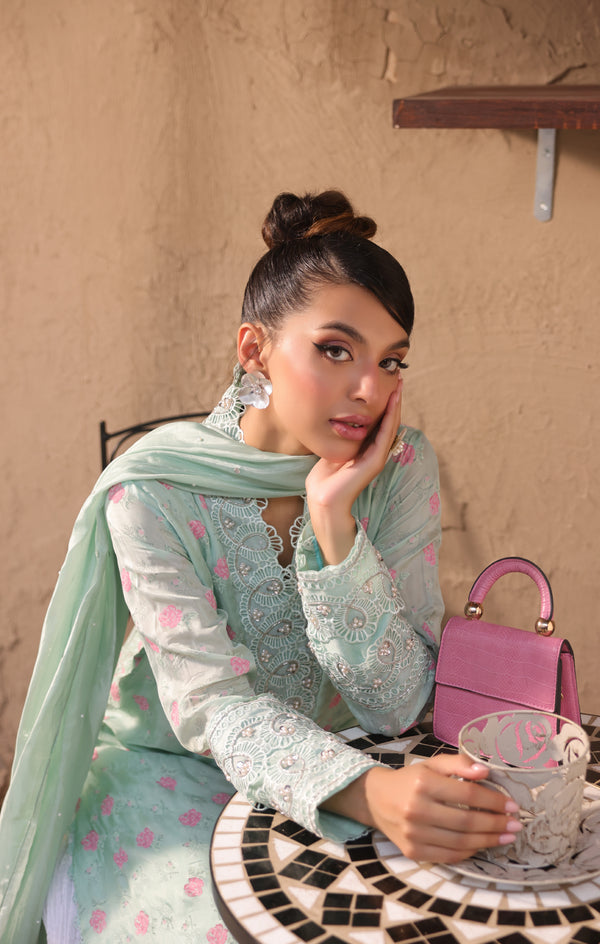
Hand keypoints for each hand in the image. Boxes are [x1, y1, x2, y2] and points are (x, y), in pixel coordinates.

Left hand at [305, 379, 402, 563]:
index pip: (379, 422)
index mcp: (366, 449)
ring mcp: (377, 456)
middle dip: (394, 400)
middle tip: (399, 379)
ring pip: (391, 425)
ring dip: (396, 405)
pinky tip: (393, 402)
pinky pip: (385, 434)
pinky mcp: (376, 461)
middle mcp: (375, 451)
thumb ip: (341, 437)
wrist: (323, 499)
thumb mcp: (333, 450)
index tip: (387, 384)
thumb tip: (338, 420)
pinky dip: (390, 417)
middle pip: (388, 421)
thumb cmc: (324, 478)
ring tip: (399, 386)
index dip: (384, 404)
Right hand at [323, 754, 521, 863]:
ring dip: (489, 841)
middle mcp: (417, 810)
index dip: (493, 801)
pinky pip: (449, 856)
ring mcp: (414, 835)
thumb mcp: (431, 764)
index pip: (467, 795)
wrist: (376, 799)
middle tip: (515, 825)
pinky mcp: (413, 852)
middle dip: (496, 824)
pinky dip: (469, 852)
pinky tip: (482, 845)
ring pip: (461, 842)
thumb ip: (458, 764)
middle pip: (467, 821)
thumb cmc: (410, 779)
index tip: (512, 805)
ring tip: (506, 836)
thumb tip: (485, 772)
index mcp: (423, 783)